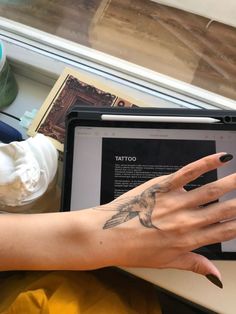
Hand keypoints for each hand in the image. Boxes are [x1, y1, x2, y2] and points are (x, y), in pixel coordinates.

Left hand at [98, 152, 234, 286]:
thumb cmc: (133, 250)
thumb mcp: (166, 262)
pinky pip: (188, 173)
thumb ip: (194, 265)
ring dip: (232, 182)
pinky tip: (220, 158)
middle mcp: (186, 221)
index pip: (224, 232)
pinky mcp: (162, 187)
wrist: (107, 236)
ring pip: (211, 191)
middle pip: (224, 210)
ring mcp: (175, 203)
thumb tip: (214, 275)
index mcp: (188, 240)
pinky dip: (205, 164)